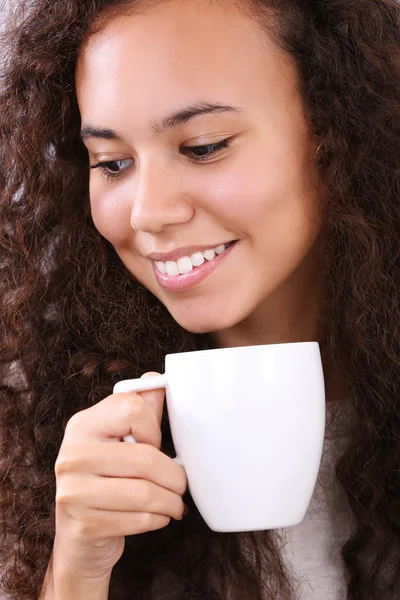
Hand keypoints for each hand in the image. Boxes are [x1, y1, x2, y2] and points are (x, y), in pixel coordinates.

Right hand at [52, 372, 187, 581]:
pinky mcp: (84, 525)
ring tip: (175, 502)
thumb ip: (138, 411)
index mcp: (82, 425)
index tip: (157, 443)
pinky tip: (158, 516)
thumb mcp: (117, 440)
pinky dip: (159, 519)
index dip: (154, 427)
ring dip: (171, 501)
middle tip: (181, 483)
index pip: (130, 409)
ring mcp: (74, 492)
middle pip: (145, 458)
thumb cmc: (105, 479)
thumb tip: (156, 381)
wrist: (78, 535)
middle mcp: (72, 455)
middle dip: (175, 476)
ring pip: (146, 493)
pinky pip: (139, 520)